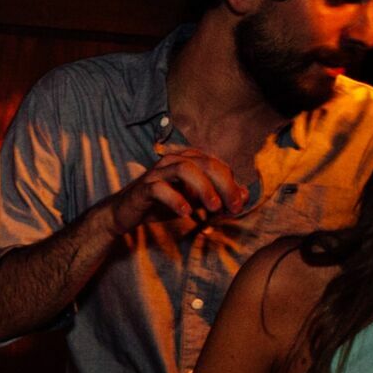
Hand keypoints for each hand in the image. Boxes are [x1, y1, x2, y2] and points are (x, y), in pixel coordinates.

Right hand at [104, 146, 249, 235]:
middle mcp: (174, 160)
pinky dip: (176, 199)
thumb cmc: (162, 203)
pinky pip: (160, 188)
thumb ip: (219, 196)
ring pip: (185, 169)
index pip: (218, 165)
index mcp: (188, 160)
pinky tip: (186, 213)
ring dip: (203, 188)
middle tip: (232, 207)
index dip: (232, 184)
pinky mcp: (143, 188)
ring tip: (213, 208)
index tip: (238, 206)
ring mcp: (157, 172)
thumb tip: (245, 195)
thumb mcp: (195, 201)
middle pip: (206, 163)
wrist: (126, 212)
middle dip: (224, 185)